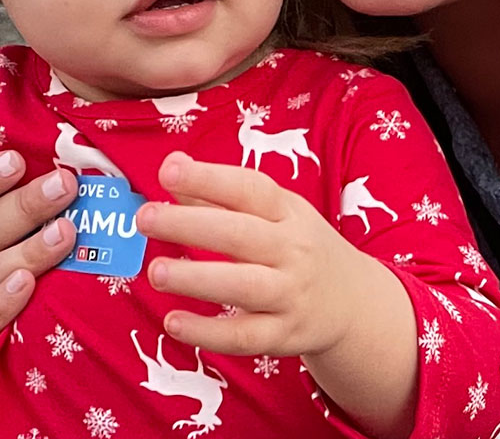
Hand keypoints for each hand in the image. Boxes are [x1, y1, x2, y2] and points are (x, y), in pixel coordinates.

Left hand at [134, 152, 379, 357]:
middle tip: (146, 217)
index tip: (169, 170)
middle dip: (191, 224)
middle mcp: (293, 251)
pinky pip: (244, 336)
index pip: (250, 189)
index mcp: (288, 213)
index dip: (209, 178)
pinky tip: (174, 322)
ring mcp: (290, 294)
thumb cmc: (298, 248)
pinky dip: (208, 332)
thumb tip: (173, 163)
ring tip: (155, 272)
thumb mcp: (274, 214)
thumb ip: (220, 193)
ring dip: (197, 279)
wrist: (353, 303)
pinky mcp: (283, 335)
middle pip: (241, 234)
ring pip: (244, 286)